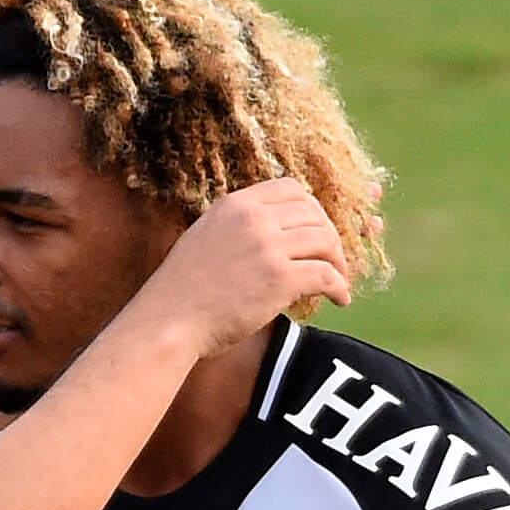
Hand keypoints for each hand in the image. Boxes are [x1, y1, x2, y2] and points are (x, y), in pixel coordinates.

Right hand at [129, 178, 351, 358]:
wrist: (169, 321)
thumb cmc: (184, 290)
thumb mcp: (206, 237)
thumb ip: (238, 227)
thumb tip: (273, 231)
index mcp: (236, 205)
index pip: (291, 189)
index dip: (312, 210)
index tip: (315, 232)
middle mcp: (254, 219)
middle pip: (314, 213)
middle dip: (330, 237)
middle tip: (333, 260)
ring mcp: (268, 247)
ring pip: (326, 241)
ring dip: (339, 263)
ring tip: (339, 282)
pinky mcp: (279, 279)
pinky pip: (326, 275)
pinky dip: (339, 287)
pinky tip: (339, 298)